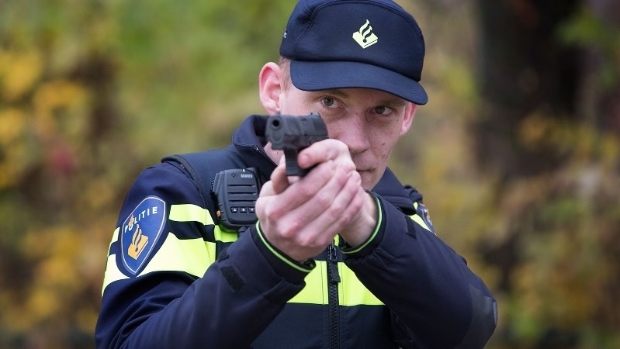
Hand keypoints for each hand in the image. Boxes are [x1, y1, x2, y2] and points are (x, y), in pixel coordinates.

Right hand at [255, 139, 376, 261]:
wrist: (277, 248)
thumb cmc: (273, 216)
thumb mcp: (267, 195)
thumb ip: (279, 177)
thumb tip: (290, 161)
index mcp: (275, 210)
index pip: (304, 189)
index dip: (320, 174)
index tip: (329, 163)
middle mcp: (290, 226)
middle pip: (322, 199)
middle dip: (337, 180)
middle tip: (346, 167)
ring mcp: (306, 237)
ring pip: (334, 210)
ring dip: (347, 191)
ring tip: (354, 177)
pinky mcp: (320, 243)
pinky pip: (341, 222)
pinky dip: (351, 206)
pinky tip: (356, 194)